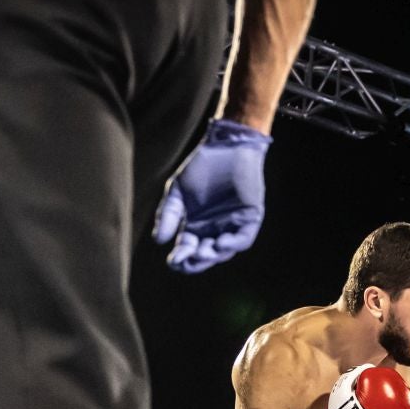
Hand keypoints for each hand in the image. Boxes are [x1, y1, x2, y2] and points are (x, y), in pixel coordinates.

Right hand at [156, 119, 271, 272]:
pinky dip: (233, 243)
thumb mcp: (177, 191)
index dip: (180, 258)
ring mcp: (232, 225)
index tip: (173, 260)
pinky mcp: (250, 219)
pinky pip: (243, 238)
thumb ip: (168, 215)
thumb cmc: (201, 167)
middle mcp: (214, 230)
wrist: (226, 146)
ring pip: (224, 251)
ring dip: (213, 255)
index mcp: (195, 227)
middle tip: (187, 260)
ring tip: (203, 253)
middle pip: (205, 256)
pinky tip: (220, 243)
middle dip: (196, 262)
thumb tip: (159, 241)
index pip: (187, 250)